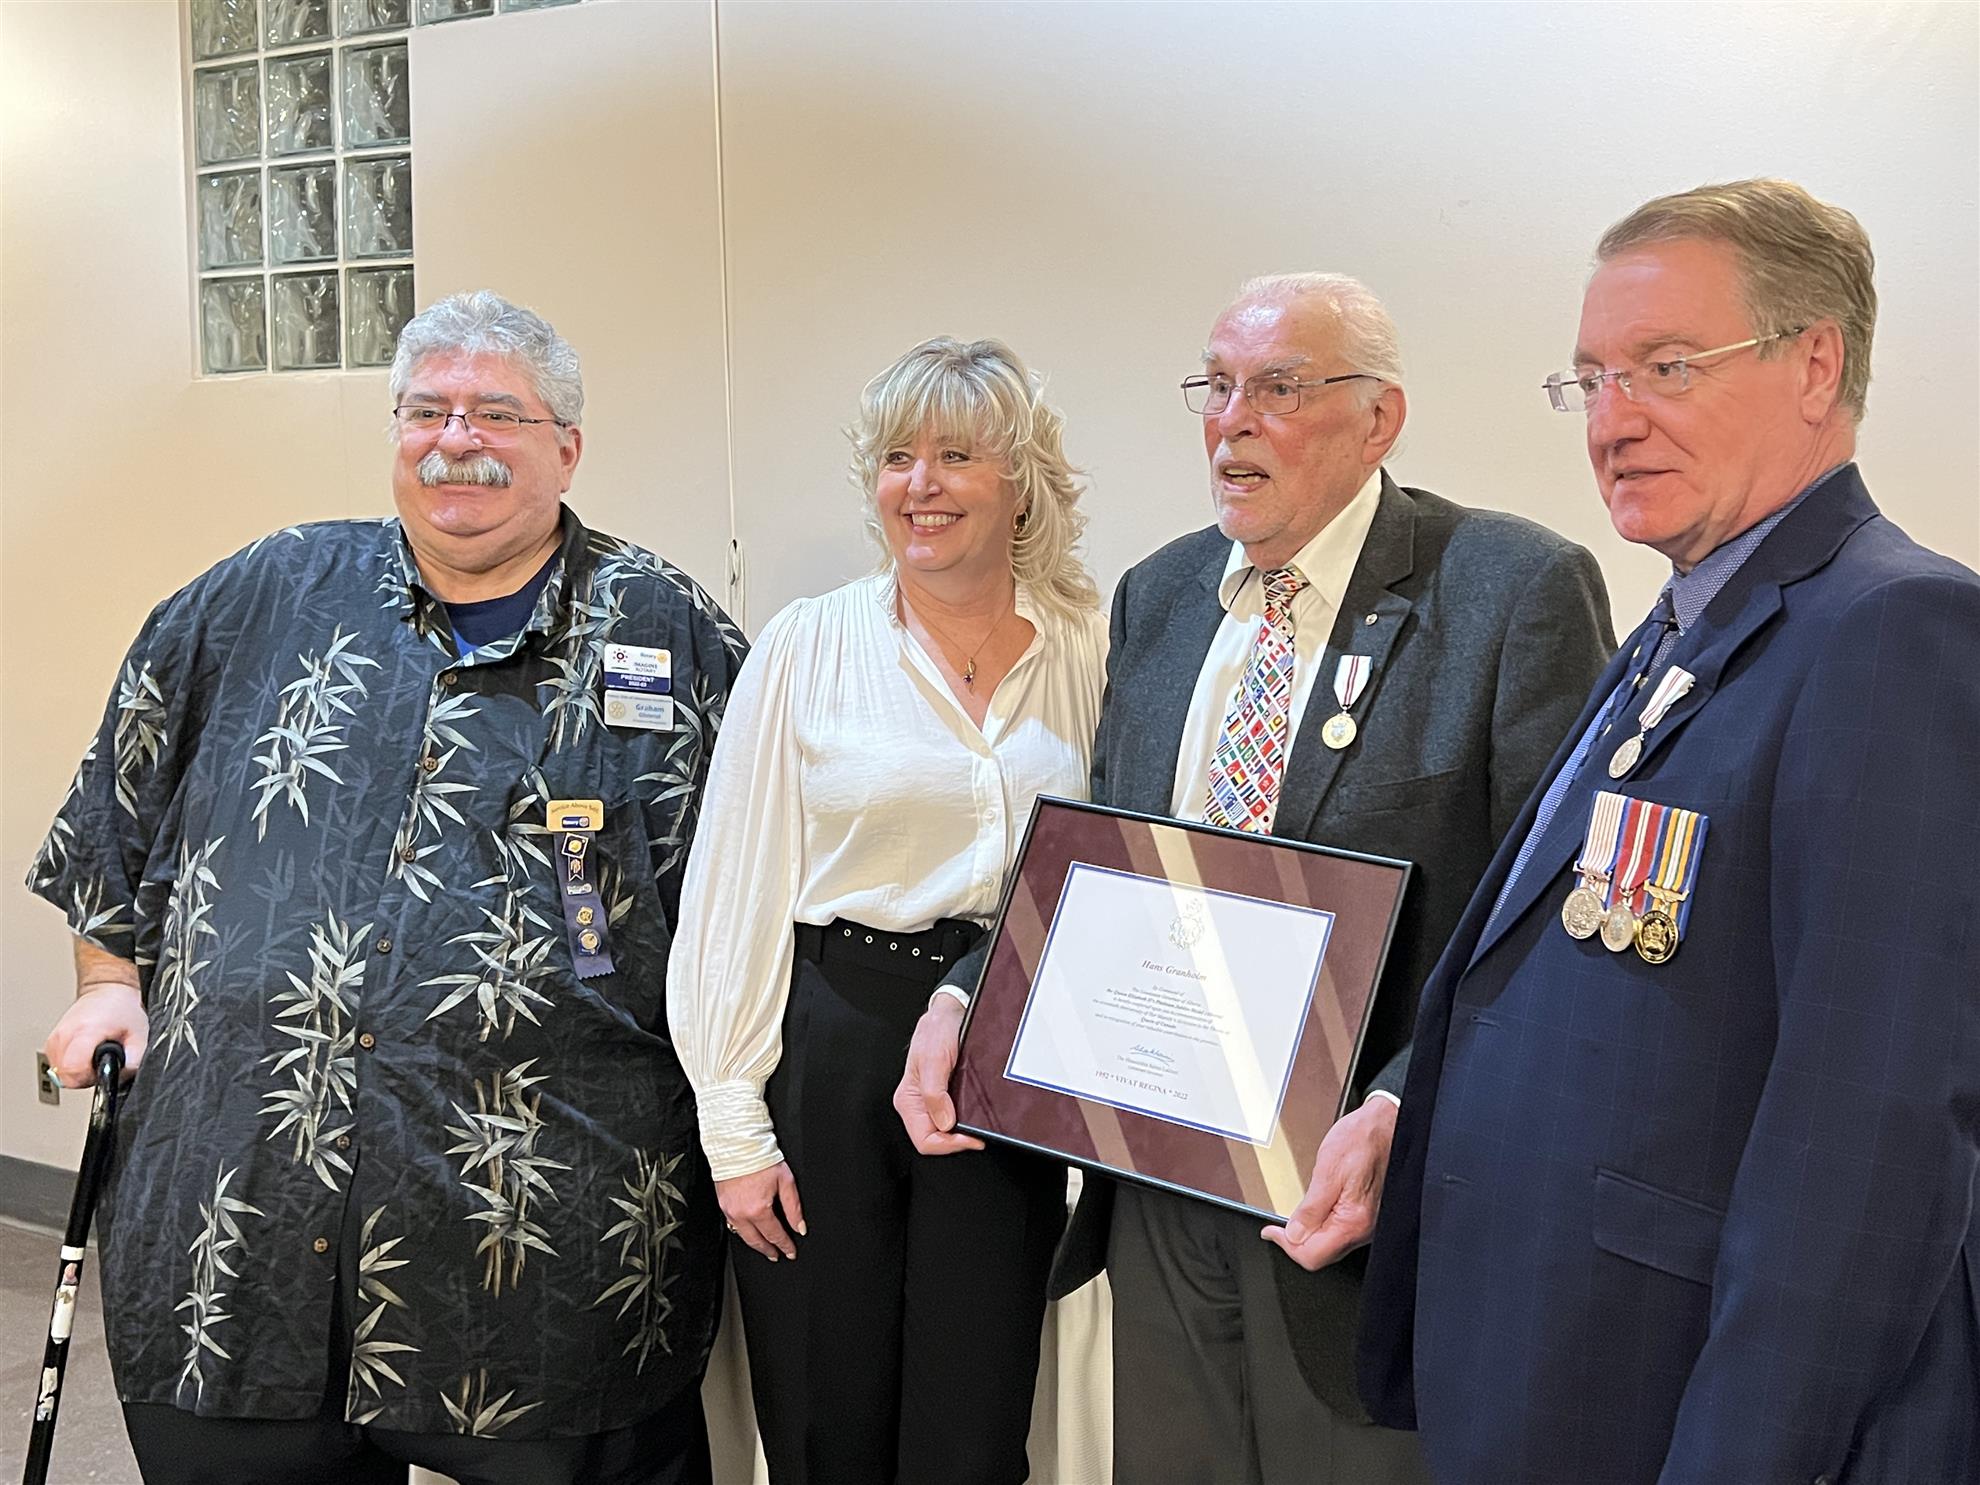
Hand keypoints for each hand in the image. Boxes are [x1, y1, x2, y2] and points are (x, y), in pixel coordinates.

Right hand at [44, 983, 146, 1088]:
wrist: (107, 993)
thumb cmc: (122, 1010)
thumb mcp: (139, 1035)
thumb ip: (133, 1060)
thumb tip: (122, 1077)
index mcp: (85, 1031)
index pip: (73, 1069)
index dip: (89, 1077)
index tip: (100, 1070)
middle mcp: (65, 1034)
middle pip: (66, 1076)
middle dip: (85, 1077)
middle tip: (100, 1062)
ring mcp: (55, 1038)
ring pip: (60, 1074)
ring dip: (78, 1072)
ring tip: (94, 1057)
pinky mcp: (51, 1042)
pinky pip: (58, 1066)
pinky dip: (70, 1065)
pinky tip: (84, 1054)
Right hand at [717, 1162, 804, 1261]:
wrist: (738, 1145)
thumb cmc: (761, 1159)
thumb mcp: (785, 1181)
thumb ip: (794, 1207)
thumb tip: (800, 1227)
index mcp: (758, 1210)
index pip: (774, 1235)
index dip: (785, 1246)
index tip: (790, 1252)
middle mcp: (741, 1214)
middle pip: (756, 1241)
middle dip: (768, 1250)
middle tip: (777, 1255)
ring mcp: (729, 1210)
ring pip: (743, 1236)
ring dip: (755, 1244)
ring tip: (765, 1247)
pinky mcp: (722, 1205)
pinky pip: (733, 1225)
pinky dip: (743, 1231)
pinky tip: (750, 1231)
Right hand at [893, 997, 982, 1155]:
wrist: (950, 1013)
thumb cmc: (938, 1029)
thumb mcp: (935, 1058)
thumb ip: (934, 1092)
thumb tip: (944, 1123)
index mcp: (908, 1099)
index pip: (924, 1140)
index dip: (948, 1144)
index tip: (971, 1138)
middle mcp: (916, 1104)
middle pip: (934, 1140)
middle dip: (957, 1141)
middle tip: (979, 1134)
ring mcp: (929, 1102)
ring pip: (944, 1133)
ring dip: (962, 1132)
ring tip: (979, 1125)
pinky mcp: (942, 1097)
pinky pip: (951, 1119)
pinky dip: (965, 1122)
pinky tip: (975, 1116)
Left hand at [1262, 1096, 1397, 1270]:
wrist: (1386, 1124)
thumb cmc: (1362, 1139)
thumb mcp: (1327, 1169)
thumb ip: (1311, 1208)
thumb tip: (1293, 1234)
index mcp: (1354, 1221)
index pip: (1312, 1256)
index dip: (1286, 1245)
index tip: (1272, 1232)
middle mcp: (1364, 1229)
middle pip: (1320, 1255)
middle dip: (1296, 1241)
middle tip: (1279, 1226)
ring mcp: (1367, 1225)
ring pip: (1329, 1245)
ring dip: (1308, 1234)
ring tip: (1295, 1216)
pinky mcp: (1366, 1217)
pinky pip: (1338, 1232)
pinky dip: (1321, 1226)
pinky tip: (1314, 1212)